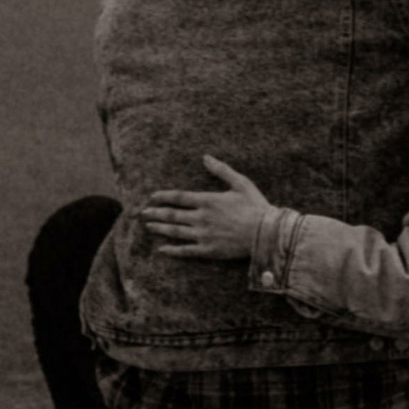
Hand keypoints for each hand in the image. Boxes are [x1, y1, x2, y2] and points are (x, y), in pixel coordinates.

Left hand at [139, 157, 271, 260]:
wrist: (266, 233)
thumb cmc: (255, 206)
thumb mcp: (240, 182)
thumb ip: (221, 170)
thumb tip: (205, 157)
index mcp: (208, 200)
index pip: (179, 197)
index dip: (164, 196)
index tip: (152, 197)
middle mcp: (202, 218)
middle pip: (173, 215)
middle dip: (156, 213)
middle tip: (142, 213)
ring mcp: (203, 235)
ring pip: (176, 232)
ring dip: (160, 229)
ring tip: (148, 226)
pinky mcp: (208, 250)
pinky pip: (186, 251)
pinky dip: (172, 251)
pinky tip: (162, 249)